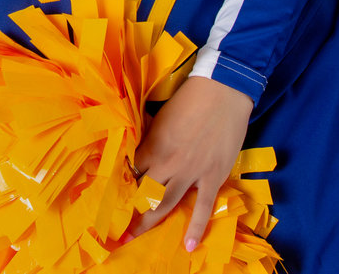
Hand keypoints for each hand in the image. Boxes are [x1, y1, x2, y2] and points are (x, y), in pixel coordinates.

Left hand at [130, 76, 253, 250]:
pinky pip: (203, 208)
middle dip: (128, 212)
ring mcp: (191, 173)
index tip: (119, 190)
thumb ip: (151, 138)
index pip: (133, 171)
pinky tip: (189, 245)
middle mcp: (168, 164)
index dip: (126, 180)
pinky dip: (196, 228)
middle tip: (116, 229)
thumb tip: (143, 149)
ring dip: (148, 222)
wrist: (222, 92)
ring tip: (134, 237)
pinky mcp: (213, 177)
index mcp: (152, 146)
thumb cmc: (189, 99)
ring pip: (165, 203)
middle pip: (143, 192)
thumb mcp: (160, 116)